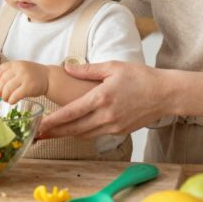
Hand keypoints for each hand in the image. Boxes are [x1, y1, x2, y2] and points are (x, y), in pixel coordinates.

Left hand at [0, 60, 50, 103]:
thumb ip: (9, 74)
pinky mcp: (29, 87)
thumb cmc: (32, 75)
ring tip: (6, 99)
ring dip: (4, 96)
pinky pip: (15, 95)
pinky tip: (12, 101)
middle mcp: (19, 69)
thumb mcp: (20, 69)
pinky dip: (11, 100)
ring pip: (7, 89)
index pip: (0, 70)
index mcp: (15, 64)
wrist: (48, 78)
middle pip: (2, 81)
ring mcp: (24, 78)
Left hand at [39, 61, 170, 138]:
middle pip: (73, 129)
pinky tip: (72, 130)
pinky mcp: (120, 131)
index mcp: (102, 98)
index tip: (39, 124)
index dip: (53, 121)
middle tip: (36, 133)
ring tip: (50, 134)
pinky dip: (82, 133)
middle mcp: (106, 116)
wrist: (165, 94)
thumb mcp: (112, 67)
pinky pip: (95, 134)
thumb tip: (66, 67)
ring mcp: (114, 126)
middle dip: (54, 132)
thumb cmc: (140, 77)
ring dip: (66, 135)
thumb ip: (87, 69)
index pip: (71, 113)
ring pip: (83, 134)